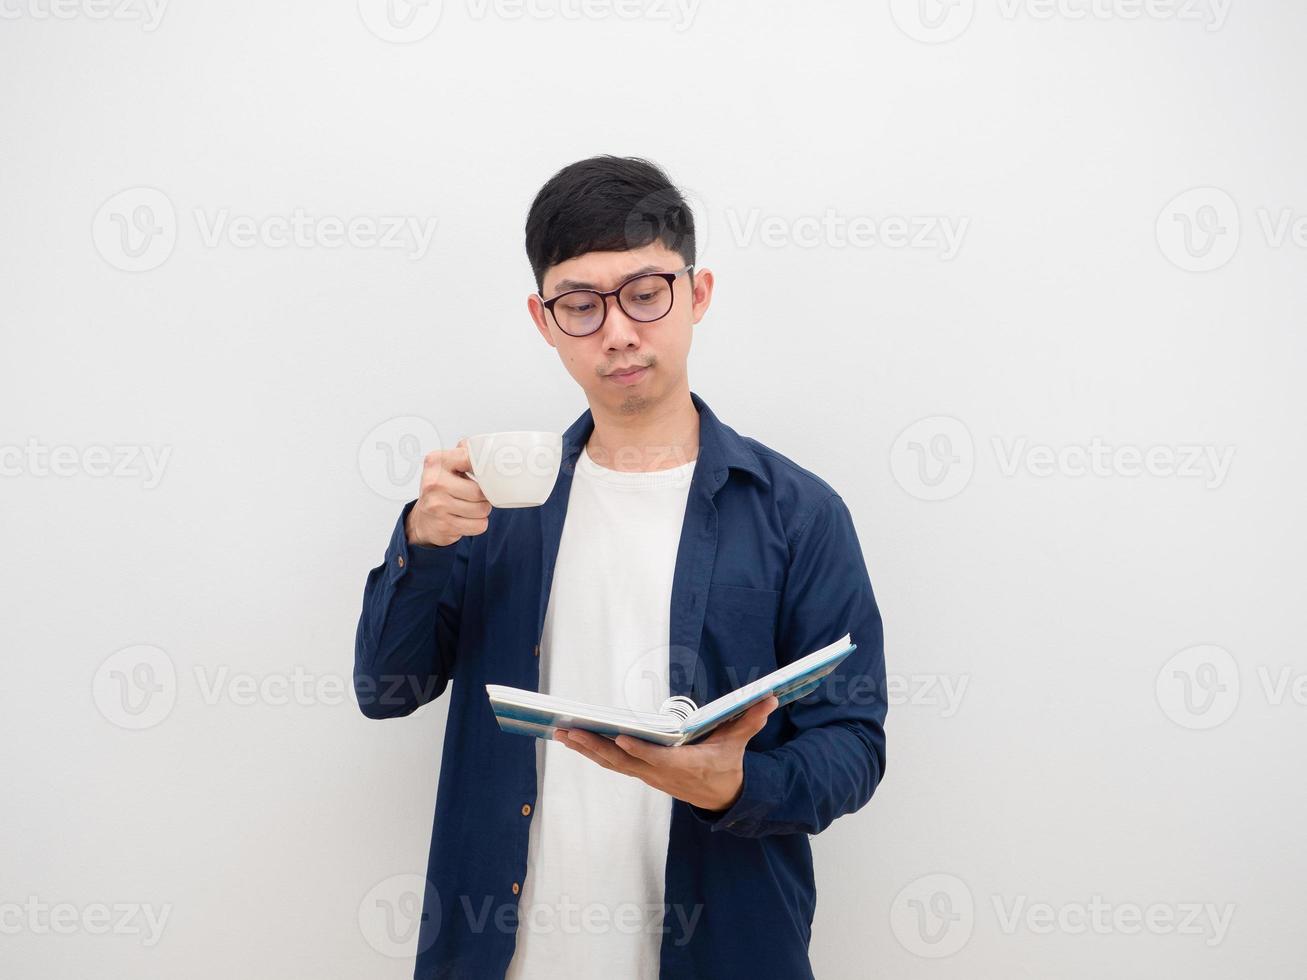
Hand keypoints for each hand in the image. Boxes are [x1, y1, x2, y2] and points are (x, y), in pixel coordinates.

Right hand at [405, 438, 491, 547]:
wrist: (423, 520)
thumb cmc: (441, 489)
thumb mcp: (447, 466)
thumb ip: (465, 452)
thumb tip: (487, 445)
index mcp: (436, 461)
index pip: (472, 459)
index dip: (485, 468)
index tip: (486, 472)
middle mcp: (434, 482)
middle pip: (480, 491)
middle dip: (485, 496)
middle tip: (478, 495)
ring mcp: (437, 505)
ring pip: (482, 509)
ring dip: (483, 510)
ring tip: (471, 507)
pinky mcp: (444, 525)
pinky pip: (479, 525)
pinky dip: (478, 524)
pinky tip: (467, 519)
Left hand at [553, 695, 779, 812]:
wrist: (721, 798)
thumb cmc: (727, 765)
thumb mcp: (739, 744)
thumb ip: (750, 720)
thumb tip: (769, 697)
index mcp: (684, 766)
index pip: (658, 760)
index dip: (638, 751)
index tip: (620, 738)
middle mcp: (660, 773)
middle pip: (623, 761)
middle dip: (595, 746)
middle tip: (569, 731)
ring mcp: (647, 775)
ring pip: (611, 763)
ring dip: (585, 749)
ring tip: (560, 733)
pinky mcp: (640, 772)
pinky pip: (612, 762)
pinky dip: (592, 751)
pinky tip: (573, 740)